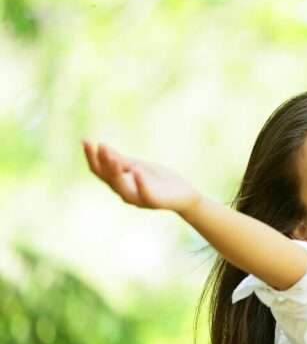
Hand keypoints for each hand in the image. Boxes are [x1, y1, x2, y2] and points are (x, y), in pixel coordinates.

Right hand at [82, 139, 201, 215]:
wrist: (184, 194)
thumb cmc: (159, 180)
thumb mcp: (139, 166)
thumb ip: (122, 161)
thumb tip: (102, 148)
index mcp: (120, 183)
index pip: (99, 171)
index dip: (91, 157)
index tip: (85, 141)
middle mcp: (125, 193)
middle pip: (107, 178)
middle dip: (103, 161)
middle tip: (100, 145)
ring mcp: (138, 199)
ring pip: (120, 188)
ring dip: (116, 172)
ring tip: (113, 156)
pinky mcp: (154, 202)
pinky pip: (145, 194)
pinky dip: (140, 182)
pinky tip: (136, 170)